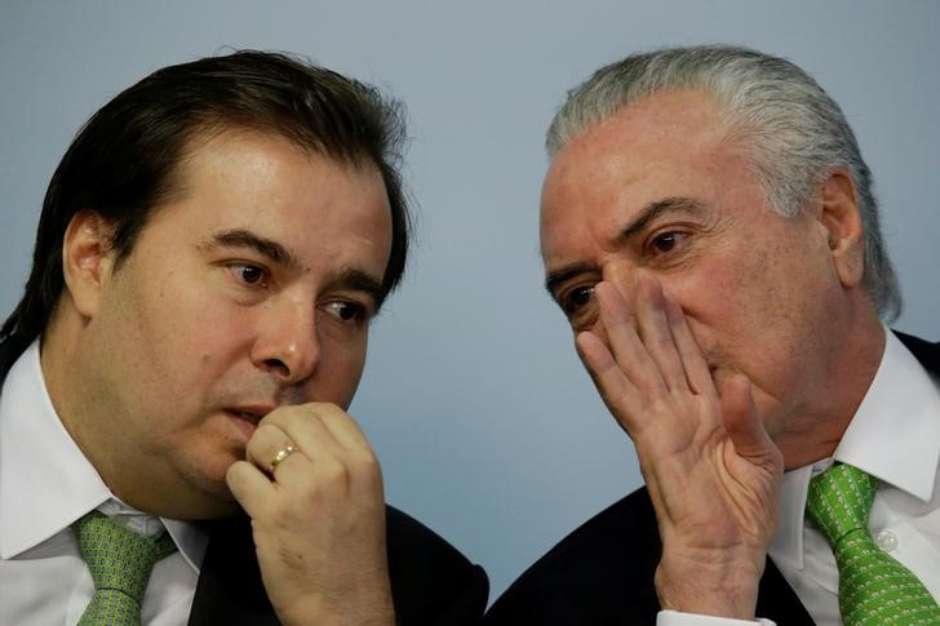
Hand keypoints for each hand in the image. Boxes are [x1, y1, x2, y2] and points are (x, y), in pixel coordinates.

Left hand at [226, 403, 394, 625]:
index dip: (301, 418)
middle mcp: (337, 468)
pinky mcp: (272, 513)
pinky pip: (239, 473)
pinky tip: (253, 503)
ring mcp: (304, 489)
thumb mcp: (364, 492)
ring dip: (254, 459)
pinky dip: (239, 486)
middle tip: (270, 463)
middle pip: (289, 418)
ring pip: (261, 440)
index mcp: (364, 461)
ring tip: (264, 484)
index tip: (292, 439)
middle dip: (272, 434)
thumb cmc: (353, 553)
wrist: (346, 607)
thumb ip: (340, 459)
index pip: (326, 410)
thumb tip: (299, 428)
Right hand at [576, 273, 782, 618]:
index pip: (683, 355)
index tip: (659, 287)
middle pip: (654, 350)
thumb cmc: (741, 512)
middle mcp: (676, 411)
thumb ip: (744, 417)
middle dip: (640, 311)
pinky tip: (587, 341)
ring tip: (604, 291)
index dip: (671, 320)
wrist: (726, 551)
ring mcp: (660, 423)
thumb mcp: (759, 457)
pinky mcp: (650, 439)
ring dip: (619, 327)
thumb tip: (734, 380)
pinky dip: (604, 367)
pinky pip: (624, 396)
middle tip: (623, 273)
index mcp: (703, 412)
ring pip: (636, 363)